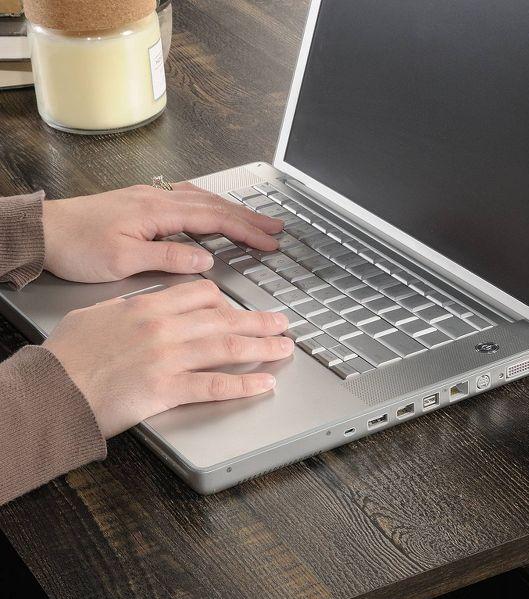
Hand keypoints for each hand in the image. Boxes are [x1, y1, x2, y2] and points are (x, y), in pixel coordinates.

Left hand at [42, 183, 281, 282]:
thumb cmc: (76, 246)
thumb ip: (168, 258)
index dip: (246, 231)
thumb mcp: (123, 261)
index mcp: (156, 211)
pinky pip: (186, 199)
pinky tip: (212, 211)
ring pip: (202, 199)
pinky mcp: (140, 203)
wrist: (42, 232)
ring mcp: (148, 198)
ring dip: (232, 210)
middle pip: (214, 204)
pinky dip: (209, 206)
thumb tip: (204, 261)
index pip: (214, 219)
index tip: (269, 242)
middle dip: (249, 217)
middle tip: (276, 228)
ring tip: (255, 221)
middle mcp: (156, 198)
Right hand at [43, 280, 292, 437]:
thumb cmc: (67, 356)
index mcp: (147, 307)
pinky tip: (264, 384)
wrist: (52, 389)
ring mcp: (168, 359)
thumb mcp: (96, 315)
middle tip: (281, 323)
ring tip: (284, 348)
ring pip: (227, 347)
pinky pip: (215, 385)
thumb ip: (128, 308)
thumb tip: (144, 305)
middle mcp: (163, 328)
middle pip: (223, 318)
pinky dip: (245, 385)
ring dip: (262, 348)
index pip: (200, 294)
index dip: (227, 301)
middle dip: (259, 321)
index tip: (238, 307)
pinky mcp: (168, 390)